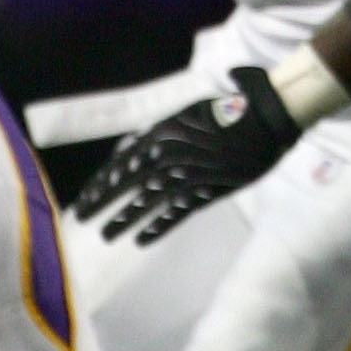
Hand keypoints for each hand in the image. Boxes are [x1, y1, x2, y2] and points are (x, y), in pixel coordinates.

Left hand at [73, 67, 299, 245]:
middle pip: (130, 181)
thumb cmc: (230, 110)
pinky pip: (180, 211)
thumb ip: (161, 131)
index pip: (124, 160)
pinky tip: (142, 240)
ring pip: (150, 200)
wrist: (268, 118)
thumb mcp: (189, 112)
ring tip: (106, 234)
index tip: (86, 197)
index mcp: (165, 131)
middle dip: (103, 200)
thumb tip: (133, 147)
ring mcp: (191, 172)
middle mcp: (173, 152)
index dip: (103, 181)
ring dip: (125, 218)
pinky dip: (160, 226)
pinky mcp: (210, 188)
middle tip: (82, 217)